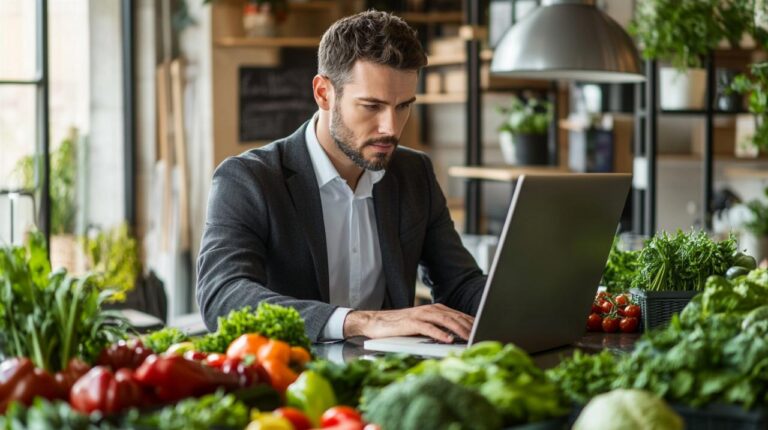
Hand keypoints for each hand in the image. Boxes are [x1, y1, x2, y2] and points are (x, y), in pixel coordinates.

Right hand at [342, 304, 473, 342]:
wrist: (377, 322)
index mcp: (436, 309)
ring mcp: (420, 315)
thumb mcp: (424, 325)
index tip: (485, 330)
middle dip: (470, 326)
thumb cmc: (401, 326)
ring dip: (458, 329)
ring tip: (469, 337)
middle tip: (481, 334)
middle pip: (455, 317)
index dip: (472, 323)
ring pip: (444, 320)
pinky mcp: (411, 323)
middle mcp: (430, 309)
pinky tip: (448, 340)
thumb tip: (458, 336)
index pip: (459, 315)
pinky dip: (439, 333)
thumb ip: (440, 327)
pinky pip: (428, 327)